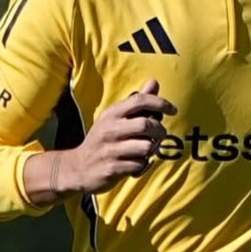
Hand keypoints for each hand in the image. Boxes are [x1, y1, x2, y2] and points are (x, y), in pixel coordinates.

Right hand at [57, 79, 175, 193]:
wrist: (77, 167)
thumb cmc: (103, 139)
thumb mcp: (115, 118)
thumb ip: (137, 102)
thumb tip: (154, 82)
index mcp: (112, 114)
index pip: (139, 100)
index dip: (160, 103)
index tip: (173, 110)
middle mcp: (109, 129)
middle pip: (146, 125)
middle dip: (160, 131)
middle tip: (160, 135)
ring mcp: (109, 149)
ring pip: (146, 147)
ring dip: (151, 150)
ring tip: (145, 150)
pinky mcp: (111, 168)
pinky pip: (139, 165)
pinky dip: (142, 165)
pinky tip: (135, 164)